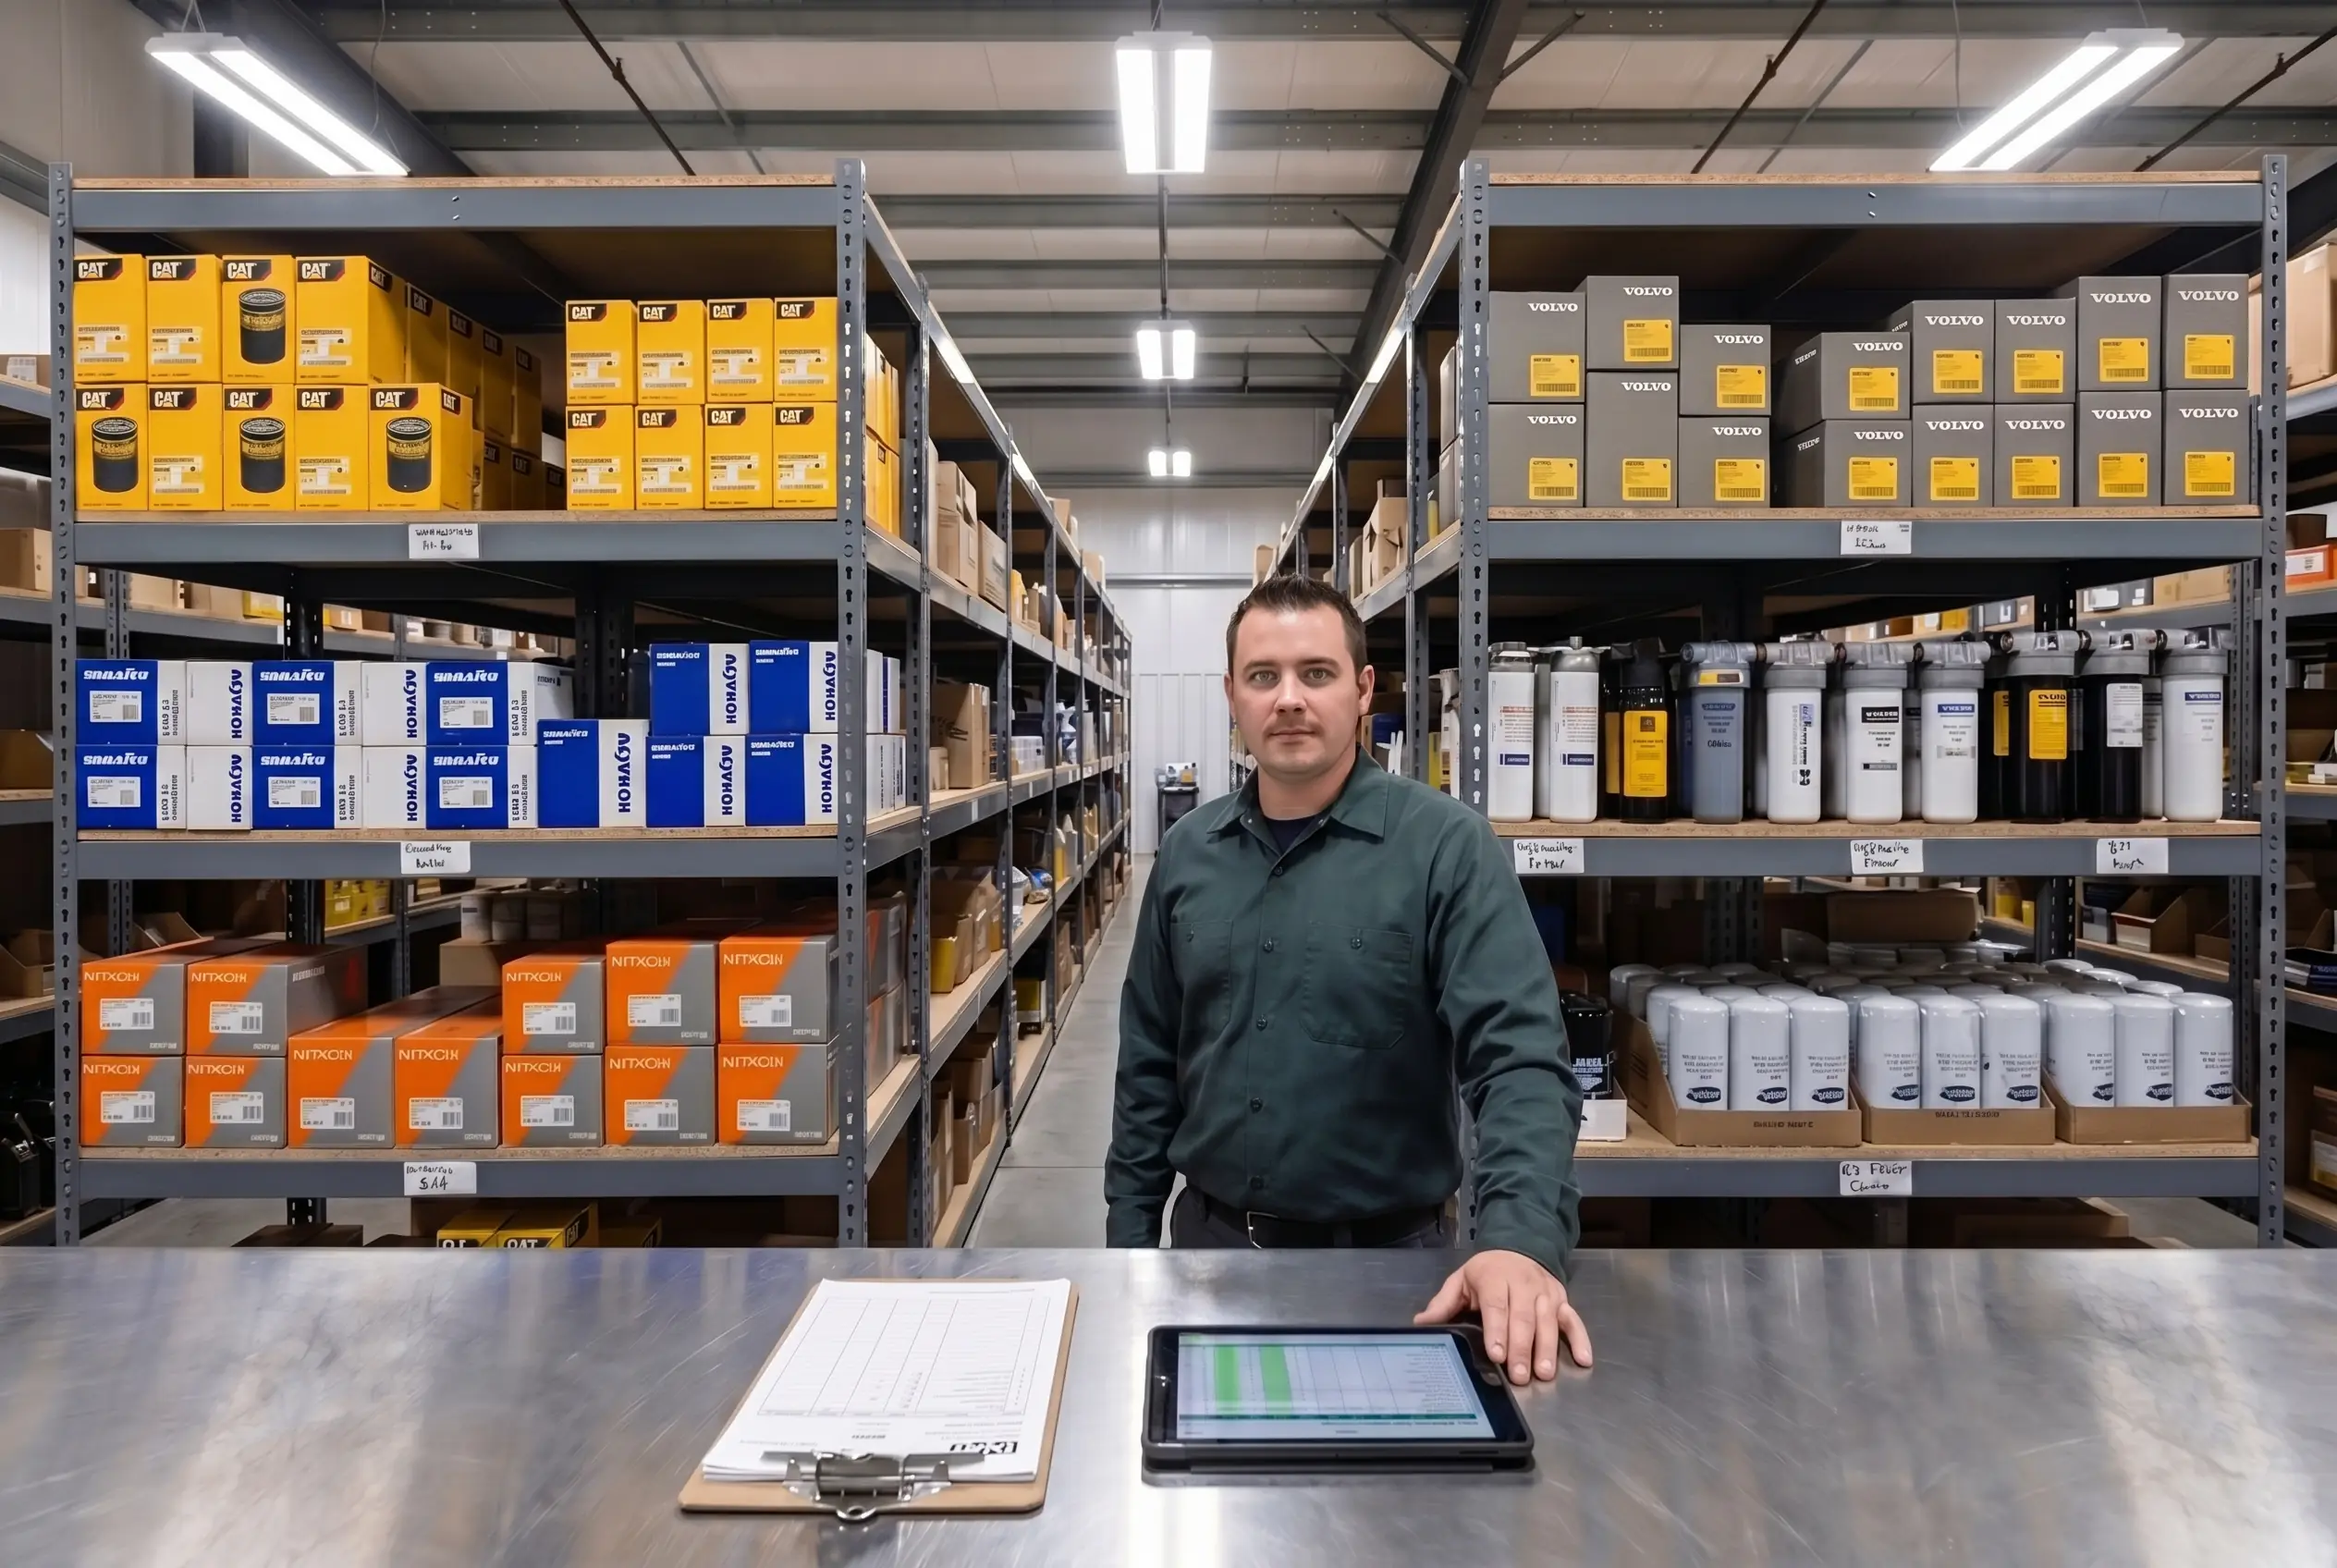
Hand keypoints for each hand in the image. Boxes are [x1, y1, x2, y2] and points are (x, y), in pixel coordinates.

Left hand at [1414, 1249, 1590, 1384]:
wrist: (1521, 1245)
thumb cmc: (1487, 1271)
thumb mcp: (1461, 1280)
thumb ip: (1443, 1304)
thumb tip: (1421, 1324)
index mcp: (1495, 1278)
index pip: (1497, 1305)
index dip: (1497, 1330)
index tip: (1496, 1354)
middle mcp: (1524, 1284)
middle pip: (1523, 1318)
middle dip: (1521, 1348)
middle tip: (1519, 1376)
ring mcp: (1546, 1293)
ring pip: (1548, 1321)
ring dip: (1547, 1348)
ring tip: (1543, 1374)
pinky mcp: (1563, 1300)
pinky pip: (1574, 1320)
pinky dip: (1581, 1339)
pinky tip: (1584, 1360)